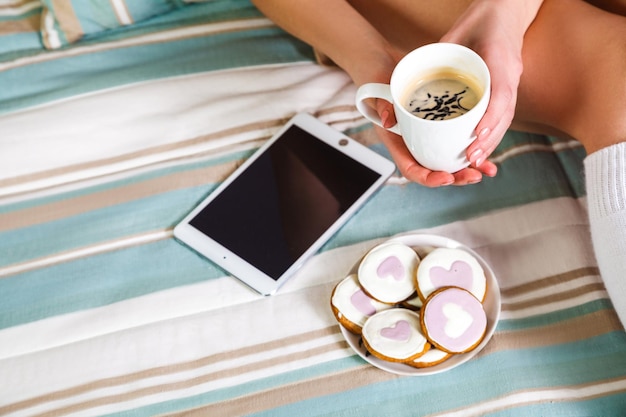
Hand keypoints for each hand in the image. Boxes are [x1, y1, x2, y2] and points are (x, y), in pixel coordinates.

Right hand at [373, 99, 497, 186]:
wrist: (393, 78)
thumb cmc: (385, 89)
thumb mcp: (380, 96)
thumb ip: (382, 107)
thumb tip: (388, 120)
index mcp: (399, 146)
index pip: (411, 170)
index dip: (428, 178)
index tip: (446, 177)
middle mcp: (415, 149)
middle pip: (435, 172)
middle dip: (456, 178)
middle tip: (474, 176)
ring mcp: (430, 143)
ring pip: (450, 164)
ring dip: (470, 170)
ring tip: (488, 170)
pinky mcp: (443, 134)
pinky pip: (459, 148)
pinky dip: (475, 154)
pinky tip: (490, 160)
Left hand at [440, 0, 540, 169]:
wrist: (506, 9)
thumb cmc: (480, 18)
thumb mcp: (455, 32)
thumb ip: (437, 55)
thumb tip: (412, 78)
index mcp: (499, 58)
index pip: (500, 94)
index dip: (490, 118)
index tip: (476, 137)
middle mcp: (510, 73)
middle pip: (505, 114)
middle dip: (489, 140)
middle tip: (471, 160)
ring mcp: (513, 81)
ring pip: (505, 118)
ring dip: (491, 142)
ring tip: (474, 162)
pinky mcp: (508, 87)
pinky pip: (503, 115)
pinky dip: (492, 133)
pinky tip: (480, 149)